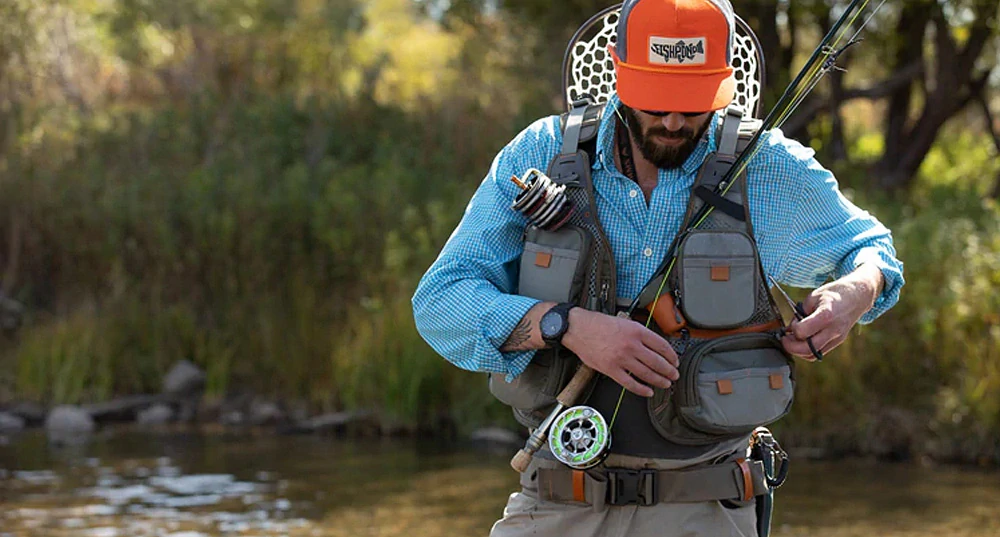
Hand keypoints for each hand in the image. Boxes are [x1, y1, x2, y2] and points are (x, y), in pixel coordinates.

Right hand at [562, 309, 678, 396]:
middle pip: (657, 362)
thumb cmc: (597, 324)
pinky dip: (641, 389)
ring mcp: (622, 359)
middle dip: (669, 371)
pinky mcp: (611, 369)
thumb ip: (638, 333)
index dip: (672, 355)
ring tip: (665, 383)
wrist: (578, 328)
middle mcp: (631, 345)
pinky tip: (648, 391)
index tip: (675, 360)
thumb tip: (652, 345)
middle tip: (674, 375)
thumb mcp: (624, 321)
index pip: (662, 345)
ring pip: (647, 374)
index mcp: (636, 331)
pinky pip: (630, 383)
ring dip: (659, 380)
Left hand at [782, 265, 882, 359]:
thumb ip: (800, 313)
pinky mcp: (838, 341)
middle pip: (807, 350)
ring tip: (793, 340)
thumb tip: (790, 328)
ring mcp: (837, 338)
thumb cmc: (835, 293)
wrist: (857, 296)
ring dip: (798, 351)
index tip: (791, 324)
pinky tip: (802, 341)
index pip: (803, 332)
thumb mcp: (813, 297)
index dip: (793, 330)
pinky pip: (819, 352)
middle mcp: (833, 330)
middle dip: (791, 347)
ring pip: (812, 355)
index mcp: (826, 315)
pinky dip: (807, 351)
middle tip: (784, 339)